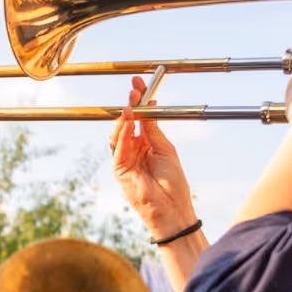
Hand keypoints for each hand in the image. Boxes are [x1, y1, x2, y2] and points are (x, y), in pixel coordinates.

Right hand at [109, 76, 198, 237]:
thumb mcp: (165, 149)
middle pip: (127, 123)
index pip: (139, 118)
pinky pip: (118, 148)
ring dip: (124, 118)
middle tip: (134, 90)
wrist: (172, 208)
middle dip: (129, 105)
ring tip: (131, 105)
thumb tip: (148, 107)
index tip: (139, 84)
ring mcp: (125, 160)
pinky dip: (122, 133)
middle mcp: (134, 151)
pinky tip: (128, 121)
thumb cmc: (173, 183)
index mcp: (147, 145)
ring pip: (119, 134)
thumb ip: (153, 130)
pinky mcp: (120, 170)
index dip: (138, 101)